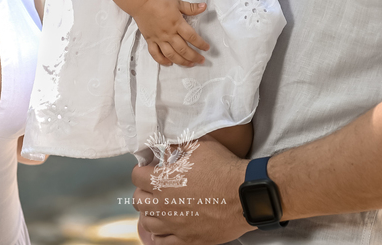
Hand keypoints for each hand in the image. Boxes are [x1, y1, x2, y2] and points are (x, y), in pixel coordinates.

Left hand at [132, 137, 252, 243]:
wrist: (245, 194)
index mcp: (162, 181)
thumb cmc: (223, 168)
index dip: (141, 170)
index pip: (136, 176)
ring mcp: (175, 225)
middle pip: (139, 201)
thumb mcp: (199, 146)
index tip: (148, 169)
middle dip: (143, 191)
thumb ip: (177, 146)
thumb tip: (163, 146)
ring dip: (150, 213)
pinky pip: (163, 242)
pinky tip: (165, 227)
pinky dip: (160, 234)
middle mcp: (164, 205)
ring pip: (148, 223)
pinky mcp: (188, 239)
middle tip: (153, 186)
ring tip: (158, 206)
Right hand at [133, 0, 209, 66]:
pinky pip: (155, 54)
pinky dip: (162, 60)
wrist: (141, 2)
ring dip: (181, 61)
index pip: (191, 37)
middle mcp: (169, 33)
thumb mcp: (177, 2)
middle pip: (183, 49)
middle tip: (201, 61)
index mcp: (177, 23)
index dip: (201, 44)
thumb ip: (191, 7)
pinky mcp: (150, 40)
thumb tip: (204, 6)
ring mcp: (159, 38)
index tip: (207, 48)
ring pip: (171, 54)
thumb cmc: (160, 1)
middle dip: (194, 57)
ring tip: (190, 64)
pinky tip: (169, 63)